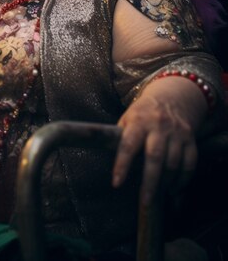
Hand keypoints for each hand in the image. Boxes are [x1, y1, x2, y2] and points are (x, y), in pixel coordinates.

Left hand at [112, 81, 202, 204]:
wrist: (173, 96)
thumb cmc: (143, 113)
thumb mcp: (128, 117)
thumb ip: (121, 137)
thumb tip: (109, 163)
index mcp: (139, 121)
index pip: (128, 144)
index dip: (122, 165)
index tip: (116, 183)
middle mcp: (159, 126)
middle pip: (154, 157)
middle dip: (149, 182)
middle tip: (144, 202)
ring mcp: (176, 132)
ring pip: (173, 163)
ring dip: (166, 183)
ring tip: (158, 196)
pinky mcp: (190, 138)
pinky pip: (189, 163)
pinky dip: (183, 179)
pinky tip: (174, 189)